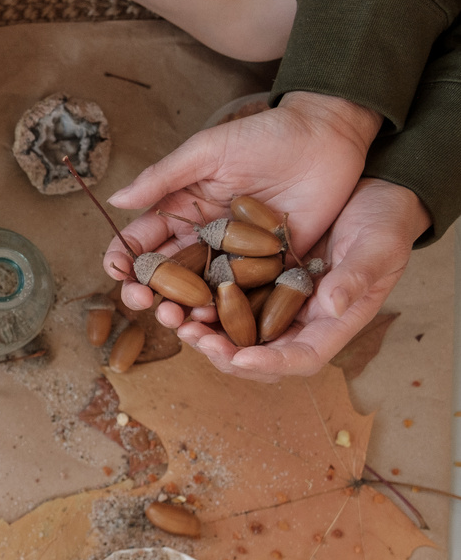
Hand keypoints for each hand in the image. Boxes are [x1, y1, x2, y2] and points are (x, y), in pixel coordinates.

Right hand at [106, 92, 382, 326]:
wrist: (326, 137)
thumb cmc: (263, 135)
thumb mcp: (206, 151)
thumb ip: (162, 178)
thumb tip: (115, 200)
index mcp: (180, 212)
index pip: (142, 242)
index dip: (123, 259)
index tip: (116, 272)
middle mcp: (203, 239)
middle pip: (166, 276)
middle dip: (147, 293)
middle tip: (142, 302)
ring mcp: (236, 256)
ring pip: (200, 292)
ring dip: (182, 309)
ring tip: (177, 317)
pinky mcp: (271, 267)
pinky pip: (246, 295)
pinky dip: (228, 312)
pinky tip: (215, 319)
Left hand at [175, 178, 428, 380]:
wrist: (372, 196)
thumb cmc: (385, 224)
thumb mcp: (378, 247)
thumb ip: (356, 277)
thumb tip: (331, 306)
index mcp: (333, 322)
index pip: (301, 357)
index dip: (269, 363)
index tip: (239, 358)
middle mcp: (300, 319)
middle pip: (258, 353)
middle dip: (223, 352)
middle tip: (192, 337)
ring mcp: (276, 300)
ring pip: (235, 330)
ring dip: (204, 331)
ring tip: (174, 318)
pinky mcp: (257, 278)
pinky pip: (226, 298)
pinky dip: (202, 300)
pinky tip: (177, 291)